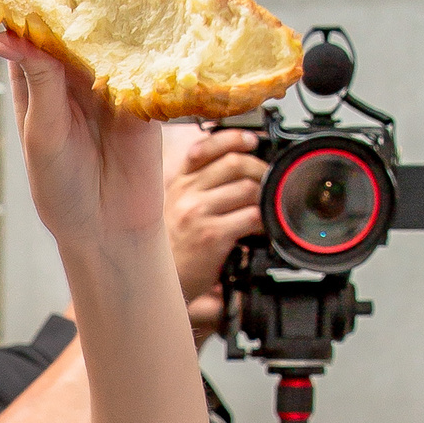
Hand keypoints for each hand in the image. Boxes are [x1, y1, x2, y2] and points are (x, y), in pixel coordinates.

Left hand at [0, 0, 169, 257]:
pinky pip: (153, 42)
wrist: (107, 228)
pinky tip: (150, 0)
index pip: (27, 11)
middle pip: (75, 0)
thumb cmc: (62, 189)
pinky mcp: (147, 82)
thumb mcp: (40, 133)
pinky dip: (154, 17)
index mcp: (36, 70)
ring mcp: (112, 68)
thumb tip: (2, 32)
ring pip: (116, 12)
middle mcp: (73, 63)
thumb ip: (35, 80)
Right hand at [165, 127, 265, 316]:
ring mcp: (198, 213)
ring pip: (247, 188)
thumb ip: (195, 188)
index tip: (250, 140)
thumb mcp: (173, 209)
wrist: (155, 283)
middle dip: (260, 168)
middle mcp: (186, 193)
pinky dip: (264, 221)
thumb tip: (231, 169)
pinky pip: (251, 217)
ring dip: (265, 196)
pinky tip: (262, 229)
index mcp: (178, 183)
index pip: (206, 147)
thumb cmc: (168, 250)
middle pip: (234, 163)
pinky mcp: (212, 235)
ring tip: (267, 207)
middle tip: (268, 180)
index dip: (232, 138)